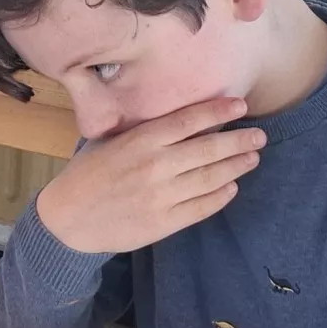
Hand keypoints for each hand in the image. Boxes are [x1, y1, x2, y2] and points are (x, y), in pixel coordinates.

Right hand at [35, 96, 263, 254]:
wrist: (67, 219)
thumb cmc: (87, 174)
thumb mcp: (110, 141)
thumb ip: (143, 131)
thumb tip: (181, 118)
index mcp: (140, 141)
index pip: (189, 121)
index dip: (218, 111)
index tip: (239, 104)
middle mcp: (155, 167)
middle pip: (208, 149)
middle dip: (238, 140)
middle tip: (259, 136)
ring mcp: (161, 197)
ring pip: (210, 178)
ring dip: (236, 167)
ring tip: (252, 158)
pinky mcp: (163, 223)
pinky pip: (201, 208)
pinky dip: (220, 196)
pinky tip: (231, 187)